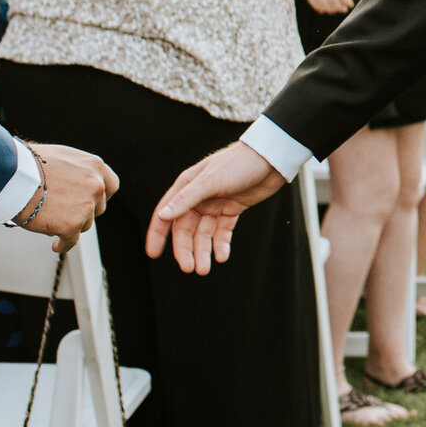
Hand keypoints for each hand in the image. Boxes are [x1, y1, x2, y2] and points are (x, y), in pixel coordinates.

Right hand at [17, 142, 119, 253]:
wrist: (12, 176)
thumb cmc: (29, 165)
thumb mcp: (63, 158)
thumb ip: (78, 171)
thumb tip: (77, 185)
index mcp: (95, 166)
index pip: (111, 186)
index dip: (100, 197)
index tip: (92, 202)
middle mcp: (96, 185)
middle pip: (97, 208)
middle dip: (83, 211)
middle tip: (65, 212)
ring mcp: (86, 206)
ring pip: (84, 224)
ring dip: (71, 225)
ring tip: (52, 221)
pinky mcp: (71, 224)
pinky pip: (71, 240)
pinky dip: (64, 244)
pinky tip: (56, 245)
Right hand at [146, 141, 286, 274]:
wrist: (272, 157)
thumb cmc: (239, 162)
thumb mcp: (210, 180)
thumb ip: (186, 199)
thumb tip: (163, 215)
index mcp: (187, 186)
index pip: (166, 214)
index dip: (157, 234)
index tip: (153, 254)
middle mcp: (198, 197)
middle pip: (185, 229)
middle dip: (186, 249)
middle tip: (190, 268)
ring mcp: (216, 204)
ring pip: (204, 233)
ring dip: (203, 251)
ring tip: (204, 269)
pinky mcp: (233, 209)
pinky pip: (223, 231)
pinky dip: (221, 244)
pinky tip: (222, 256)